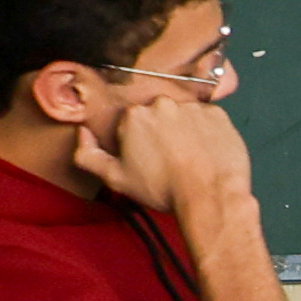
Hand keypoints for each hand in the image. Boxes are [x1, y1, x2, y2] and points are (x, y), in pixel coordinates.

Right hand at [74, 89, 259, 227]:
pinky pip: (207, 119)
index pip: (131, 124)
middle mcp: (162, 104)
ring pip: (183, 117)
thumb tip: (82, 134)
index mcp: (134, 116)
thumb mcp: (115, 178)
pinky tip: (206, 152)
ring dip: (184, 132)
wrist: (209, 196)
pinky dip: (206, 132)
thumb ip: (88, 155)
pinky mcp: (217, 114)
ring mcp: (192, 107)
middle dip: (161, 133)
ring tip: (190, 158)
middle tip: (169, 160)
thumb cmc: (163, 189)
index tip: (147, 159)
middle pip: (158, 116)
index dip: (138, 143)